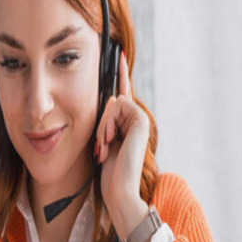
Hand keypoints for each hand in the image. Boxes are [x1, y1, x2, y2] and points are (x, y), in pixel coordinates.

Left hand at [96, 50, 150, 240]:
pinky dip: (106, 124)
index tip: (117, 51)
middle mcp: (136, 119)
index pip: (121, 93)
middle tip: (101, 146)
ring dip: (102, 125)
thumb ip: (104, 121)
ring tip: (104, 147)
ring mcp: (140, 119)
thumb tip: (106, 100)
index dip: (119, 73)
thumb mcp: (102, 142)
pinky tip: (109, 142)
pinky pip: (115, 106)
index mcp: (127, 124)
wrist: (119, 190)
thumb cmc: (108, 173)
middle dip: (100, 122)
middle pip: (111, 99)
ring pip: (112, 103)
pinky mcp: (140, 120)